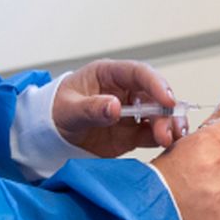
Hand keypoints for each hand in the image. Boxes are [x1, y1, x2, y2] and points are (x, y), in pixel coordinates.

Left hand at [52, 59, 180, 157]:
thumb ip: (91, 108)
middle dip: (166, 113)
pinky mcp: (132, 133)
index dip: (156, 84)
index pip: (139, 73)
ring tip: (170, 140)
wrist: (49, 134)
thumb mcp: (68, 109)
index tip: (167, 99)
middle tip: (168, 131)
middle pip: (155, 96)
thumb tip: (115, 107)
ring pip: (159, 115)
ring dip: (169, 126)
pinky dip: (162, 139)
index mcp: (109, 74)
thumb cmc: (56, 110)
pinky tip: (169, 146)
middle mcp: (125, 91)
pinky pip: (152, 134)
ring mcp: (132, 112)